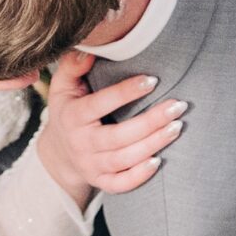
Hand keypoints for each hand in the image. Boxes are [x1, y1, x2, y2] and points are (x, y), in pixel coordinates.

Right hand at [37, 50, 183, 202]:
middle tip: (177, 106)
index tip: (152, 80)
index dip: (126, 92)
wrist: (58, 153)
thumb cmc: (67, 110)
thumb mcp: (62, 85)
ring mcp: (91, 166)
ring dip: (153, 144)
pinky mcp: (100, 182)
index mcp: (73, 116)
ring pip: (124, 160)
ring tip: (177, 127)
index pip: (100, 104)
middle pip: (119, 137)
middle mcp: (81, 144)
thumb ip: (73, 66)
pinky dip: (139, 176)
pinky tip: (159, 161)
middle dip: (150, 122)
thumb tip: (88, 51)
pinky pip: (121, 184)